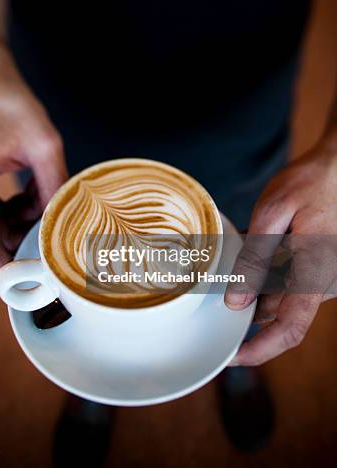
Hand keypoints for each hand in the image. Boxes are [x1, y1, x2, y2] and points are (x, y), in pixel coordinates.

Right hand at [0, 41, 66, 276]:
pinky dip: (7, 209)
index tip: (29, 288)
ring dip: (17, 222)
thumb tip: (63, 224)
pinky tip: (29, 193)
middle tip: (54, 241)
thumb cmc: (8, 101)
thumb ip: (53, 188)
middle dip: (20, 242)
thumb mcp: (44, 144)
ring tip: (45, 201)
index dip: (5, 272)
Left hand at [224, 133, 336, 364]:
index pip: (290, 328)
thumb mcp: (274, 212)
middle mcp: (322, 281)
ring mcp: (322, 274)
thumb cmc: (310, 182)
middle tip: (219, 282)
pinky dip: (266, 267)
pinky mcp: (318, 265)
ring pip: (279, 293)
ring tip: (239, 253)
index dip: (261, 350)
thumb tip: (236, 300)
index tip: (233, 358)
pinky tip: (254, 243)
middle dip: (247, 301)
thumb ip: (255, 256)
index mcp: (314, 272)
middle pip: (278, 309)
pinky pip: (287, 277)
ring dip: (255, 280)